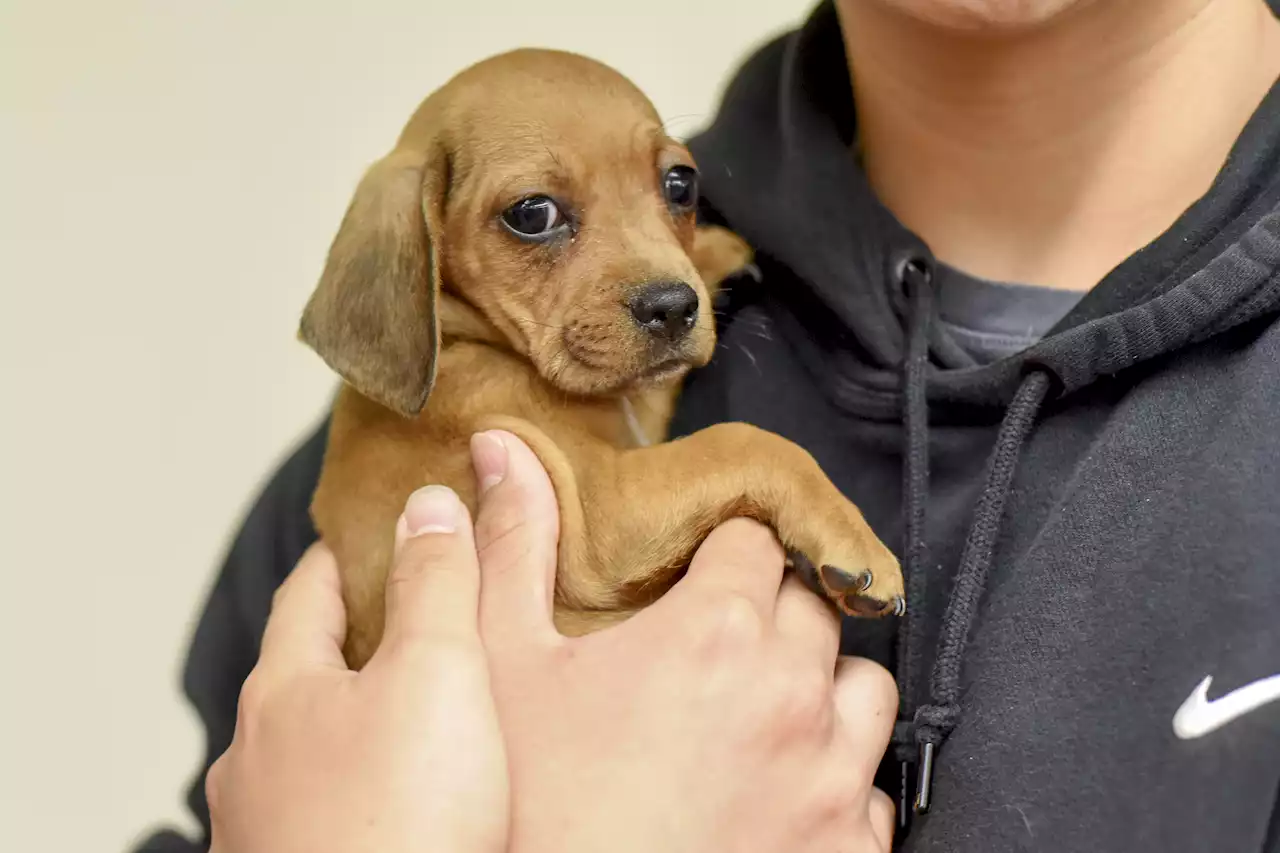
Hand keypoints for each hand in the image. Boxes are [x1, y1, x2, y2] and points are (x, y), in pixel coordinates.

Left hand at [206, 486, 507, 852]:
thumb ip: (436, 581)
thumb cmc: (400, 823)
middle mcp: (257, 757)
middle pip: (305, 671)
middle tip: (416, 615)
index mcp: (285, 690)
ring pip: (312, 748)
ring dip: (356, 720)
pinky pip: (325, 809)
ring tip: (419, 712)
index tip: (380, 530)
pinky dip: (360, 785)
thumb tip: (427, 504)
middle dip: (356, 638)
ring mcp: (267, 827)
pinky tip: (401, 803)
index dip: (349, 553)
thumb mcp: (436, 672)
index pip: (310, 592)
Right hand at [470, 429, 896, 852]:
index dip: (721, 547)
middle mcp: (793, 693)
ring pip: (864, 688)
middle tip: (713, 647)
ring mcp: (832, 777)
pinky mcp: (850, 849)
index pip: (753, 538)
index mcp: (716, 630)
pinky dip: (839, 779)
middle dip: (770, 610)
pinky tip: (779, 792)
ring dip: (821, 687)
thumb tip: (501, 447)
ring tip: (758, 714)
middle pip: (813, 605)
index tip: (699, 571)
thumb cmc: (531, 804)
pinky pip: (875, 790)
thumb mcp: (501, 665)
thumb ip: (511, 546)